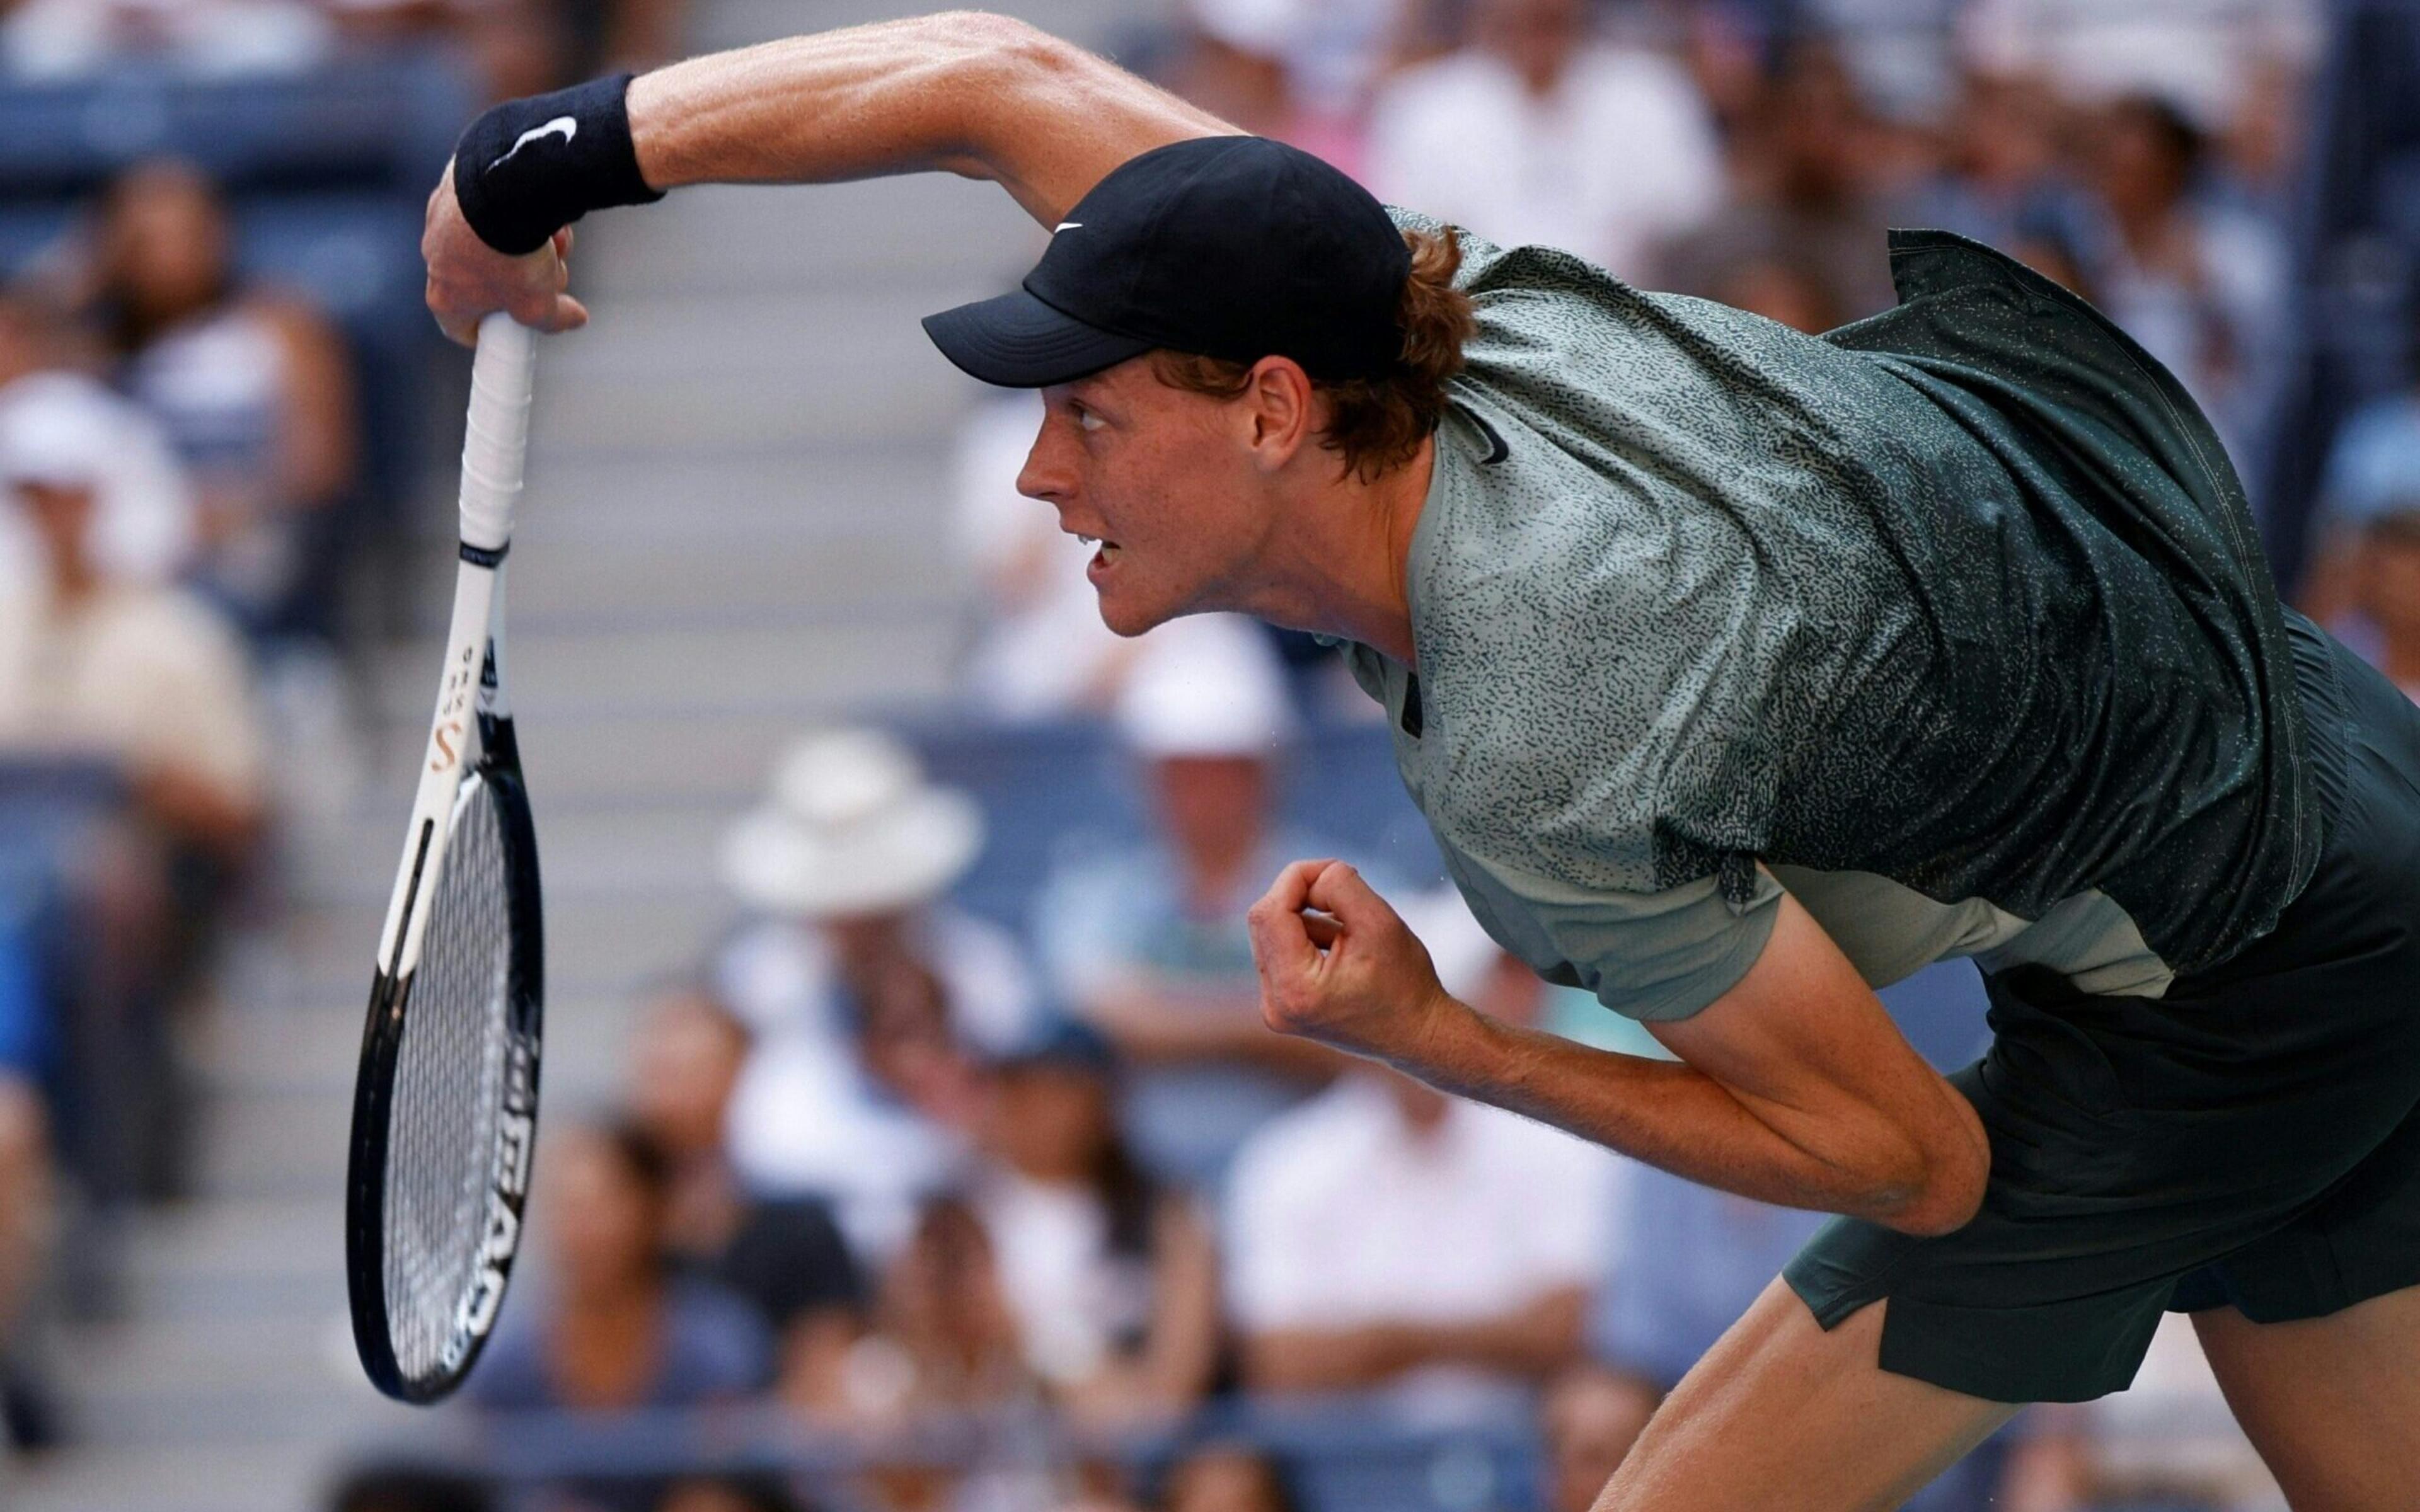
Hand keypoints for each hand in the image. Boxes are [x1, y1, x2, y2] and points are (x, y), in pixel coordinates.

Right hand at [421, 159, 588, 344]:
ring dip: (529, 247)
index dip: (491, 333)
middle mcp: (435, 259)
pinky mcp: (455, 189)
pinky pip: (491, 210)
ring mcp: (441, 221)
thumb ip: (554, 318)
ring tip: (552, 240)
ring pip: (494, 246)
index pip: (461, 328)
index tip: (513, 332)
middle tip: (549, 276)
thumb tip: (572, 320)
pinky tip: (543, 213)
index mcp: (446, 297)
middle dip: (524, 284)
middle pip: (488, 285)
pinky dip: (518, 214)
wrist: (500, 188)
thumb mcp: (537, 302)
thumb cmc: (509, 251)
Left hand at [1246, 859, 1458, 1066]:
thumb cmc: (1406, 984)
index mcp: (1295, 989)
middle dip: (1300, 895)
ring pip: (1271, 933)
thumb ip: (1340, 886)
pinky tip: (1339, 949)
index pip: (1271, 911)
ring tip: (1348, 933)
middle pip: (1265, 920)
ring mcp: (1275, 1009)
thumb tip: (1314, 875)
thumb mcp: (1380, 922)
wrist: (1417, 1035)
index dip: (1297, 878)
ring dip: (1306, 917)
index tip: (1333, 870)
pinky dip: (1306, 937)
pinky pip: (1280, 952)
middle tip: (1343, 893)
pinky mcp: (1282, 1005)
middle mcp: (1275, 1004)